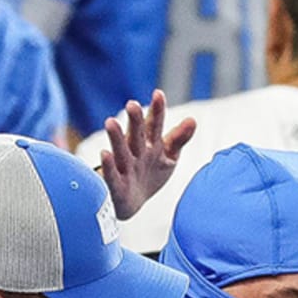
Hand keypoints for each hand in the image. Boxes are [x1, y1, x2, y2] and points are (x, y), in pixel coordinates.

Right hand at [96, 90, 195, 220]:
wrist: (130, 204)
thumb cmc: (149, 176)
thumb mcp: (168, 157)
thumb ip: (178, 139)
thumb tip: (192, 120)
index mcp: (150, 145)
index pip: (154, 125)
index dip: (157, 111)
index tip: (158, 94)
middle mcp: (136, 154)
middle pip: (136, 135)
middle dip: (135, 121)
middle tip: (132, 104)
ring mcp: (126, 169)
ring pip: (121, 151)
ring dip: (116, 138)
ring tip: (110, 122)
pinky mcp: (117, 187)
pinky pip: (112, 176)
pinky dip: (108, 166)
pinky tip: (104, 154)